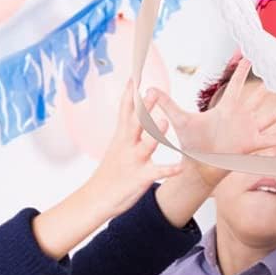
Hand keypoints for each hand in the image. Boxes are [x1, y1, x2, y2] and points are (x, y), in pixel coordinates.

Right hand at [87, 81, 183, 214]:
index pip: (125, 110)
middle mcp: (126, 146)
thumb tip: (131, 118)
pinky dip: (169, 169)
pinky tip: (181, 166)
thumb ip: (125, 131)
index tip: (135, 75)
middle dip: (144, 107)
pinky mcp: (140, 177)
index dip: (130, 93)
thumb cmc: (108, 174)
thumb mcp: (115, 148)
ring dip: (156, 135)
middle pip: (136, 123)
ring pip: (146, 145)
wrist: (94, 199)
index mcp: (121, 138)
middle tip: (152, 90)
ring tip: (166, 122)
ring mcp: (134, 161)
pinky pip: (158, 172)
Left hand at [149, 58, 275, 193]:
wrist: (197, 167)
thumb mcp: (180, 120)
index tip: (249, 55)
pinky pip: (270, 141)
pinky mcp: (251, 145)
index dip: (243, 70)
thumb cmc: (190, 143)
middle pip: (258, 99)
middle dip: (270, 90)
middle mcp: (240, 118)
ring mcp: (248, 131)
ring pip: (269, 117)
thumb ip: (166, 103)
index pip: (237, 85)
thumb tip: (148, 87)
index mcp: (226, 109)